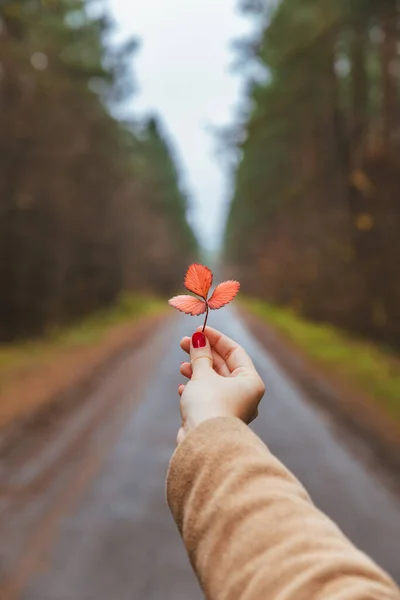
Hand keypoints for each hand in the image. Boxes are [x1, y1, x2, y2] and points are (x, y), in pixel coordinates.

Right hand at [177, 326, 264, 444]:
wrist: (204, 444)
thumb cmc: (209, 406)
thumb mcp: (203, 374)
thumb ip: (200, 355)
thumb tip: (198, 338)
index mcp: (251, 381)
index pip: (235, 352)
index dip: (216, 339)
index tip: (199, 329)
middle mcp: (245, 394)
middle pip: (224, 366)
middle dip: (203, 354)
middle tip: (184, 342)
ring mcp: (231, 408)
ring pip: (214, 382)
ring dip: (197, 371)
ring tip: (182, 366)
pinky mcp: (217, 419)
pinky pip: (208, 398)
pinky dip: (196, 390)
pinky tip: (183, 387)